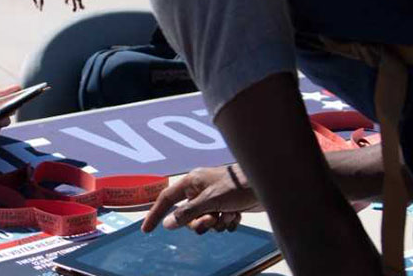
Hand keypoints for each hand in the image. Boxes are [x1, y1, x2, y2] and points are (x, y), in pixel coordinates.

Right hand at [142, 164, 261, 234]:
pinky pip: (220, 223)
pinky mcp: (228, 206)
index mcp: (192, 181)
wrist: (266, 184)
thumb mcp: (210, 200)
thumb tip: (168, 224)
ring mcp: (215, 199)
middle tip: (212, 220)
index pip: (167, 199)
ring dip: (218, 223)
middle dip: (200, 223)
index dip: (155, 214)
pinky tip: (238, 215)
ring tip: (230, 214)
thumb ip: (188, 213)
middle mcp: (201, 190)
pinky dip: (228, 223)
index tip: (146, 230)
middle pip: (188, 216)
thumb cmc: (237, 186)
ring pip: (205, 222)